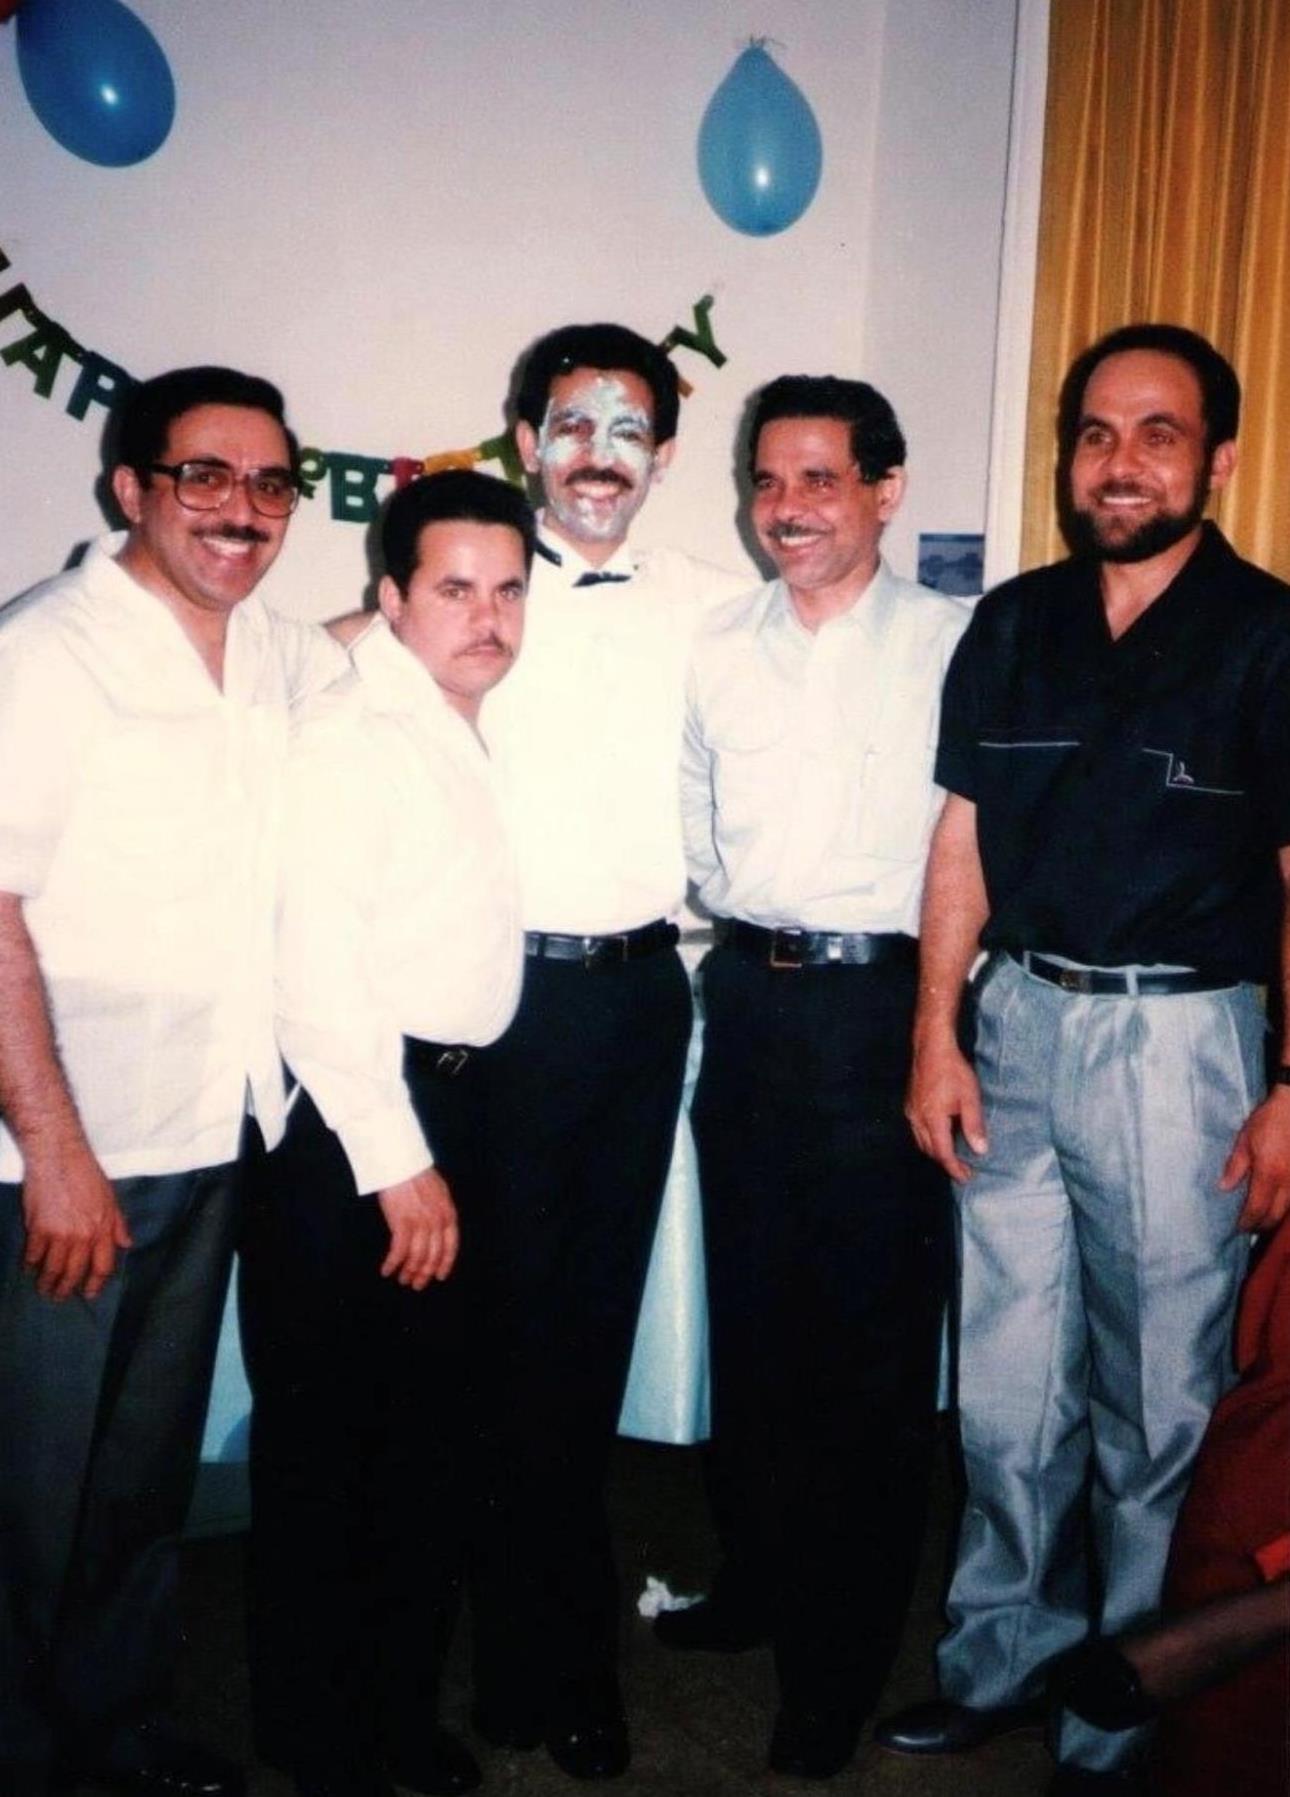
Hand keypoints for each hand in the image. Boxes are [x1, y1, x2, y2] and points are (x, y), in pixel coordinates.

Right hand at [22, 1141, 131, 1300]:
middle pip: (75, 1273)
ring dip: (47, 1282)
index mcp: (103, 1229)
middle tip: (59, 1296)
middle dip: (66, 1289)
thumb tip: (126, 1244)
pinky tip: (28, 1268)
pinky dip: (29, 1265)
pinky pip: (33, 1255)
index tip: (89, 1293)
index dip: (96, 1284)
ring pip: (52, 1269)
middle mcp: (83, 1236)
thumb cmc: (86, 1174)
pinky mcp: (39, 1229)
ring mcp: (60, 1234)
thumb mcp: (110, 1198)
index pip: (103, 1266)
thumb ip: (118, 1224)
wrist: (59, 1157)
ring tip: (43, 1288)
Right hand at [377, 1168, 458, 1288]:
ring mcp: (420, 1223)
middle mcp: (437, 1221)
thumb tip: (439, 1227)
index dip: (445, 1264)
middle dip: (424, 1273)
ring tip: (402, 1279)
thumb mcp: (439, 1191)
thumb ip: (441, 1210)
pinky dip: (392, 1263)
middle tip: (417, 1284)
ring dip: (408, 1271)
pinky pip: (398, 1252)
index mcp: (448, 1213)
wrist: (401, 1162)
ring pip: (416, 1257)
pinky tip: (387, 1270)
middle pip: (433, 1256)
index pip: (450, 1246)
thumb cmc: (416, 1173)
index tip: (439, 1276)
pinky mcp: (402, 1223)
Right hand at [906, 1030, 987, 1180]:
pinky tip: (942, 1135)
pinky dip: (930, 1139)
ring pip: (922, 1142)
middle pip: (930, 1151)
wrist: (931, 1047)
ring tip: (955, 1155)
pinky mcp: (910, 1105)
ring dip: (937, 1152)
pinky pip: (918, 1130)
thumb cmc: (952, 1070)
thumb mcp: (970, 1097)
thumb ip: (974, 1125)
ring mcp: (911, 1112)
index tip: (966, 1178)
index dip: (955, 1168)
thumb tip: (980, 1150)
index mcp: (932, 1119)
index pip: (943, 1153)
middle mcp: (917, 1119)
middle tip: (964, 1169)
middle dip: (946, 1162)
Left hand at [1220, 1086, 1289, 1230]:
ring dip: (1274, 1218)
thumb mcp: (1245, 1139)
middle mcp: (1288, 1181)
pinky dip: (1285, 1206)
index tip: (1238, 1227)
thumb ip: (1235, 1166)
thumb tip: (1224, 1188)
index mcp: (1269, 1173)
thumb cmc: (1268, 1120)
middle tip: (1248, 1228)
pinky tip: (1276, 1204)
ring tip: (1260, 1219)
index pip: (1257, 1209)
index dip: (1247, 1222)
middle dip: (1261, 1225)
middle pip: (1275, 1215)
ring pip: (1288, 1210)